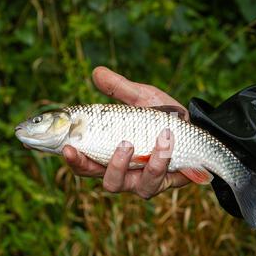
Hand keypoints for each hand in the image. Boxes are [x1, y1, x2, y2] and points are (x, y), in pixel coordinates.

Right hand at [62, 66, 189, 198]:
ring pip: (119, 183)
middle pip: (94, 176)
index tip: (57, 146)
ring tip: (130, 141)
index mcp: (109, 150)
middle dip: (86, 165)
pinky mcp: (160, 184)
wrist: (198, 128)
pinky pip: (152, 180)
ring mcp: (139, 180)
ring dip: (122, 163)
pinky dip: (158, 159)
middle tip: (79, 148)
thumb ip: (119, 89)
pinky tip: (165, 140)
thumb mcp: (141, 98)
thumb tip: (97, 71)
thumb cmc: (165, 115)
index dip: (70, 158)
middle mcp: (121, 170)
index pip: (81, 158)